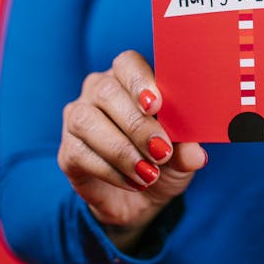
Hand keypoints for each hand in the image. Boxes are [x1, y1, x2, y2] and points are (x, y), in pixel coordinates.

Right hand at [58, 49, 206, 244]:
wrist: (143, 199)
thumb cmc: (164, 160)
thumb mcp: (182, 155)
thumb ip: (186, 148)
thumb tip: (197, 154)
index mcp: (129, 78)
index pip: (128, 64)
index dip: (139, 81)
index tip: (156, 105)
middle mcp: (98, 90)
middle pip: (107, 92)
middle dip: (136, 124)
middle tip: (162, 152)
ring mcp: (78, 118)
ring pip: (88, 122)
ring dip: (121, 150)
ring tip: (149, 173)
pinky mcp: (67, 150)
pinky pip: (80, 153)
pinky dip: (110, 171)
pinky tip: (133, 182)